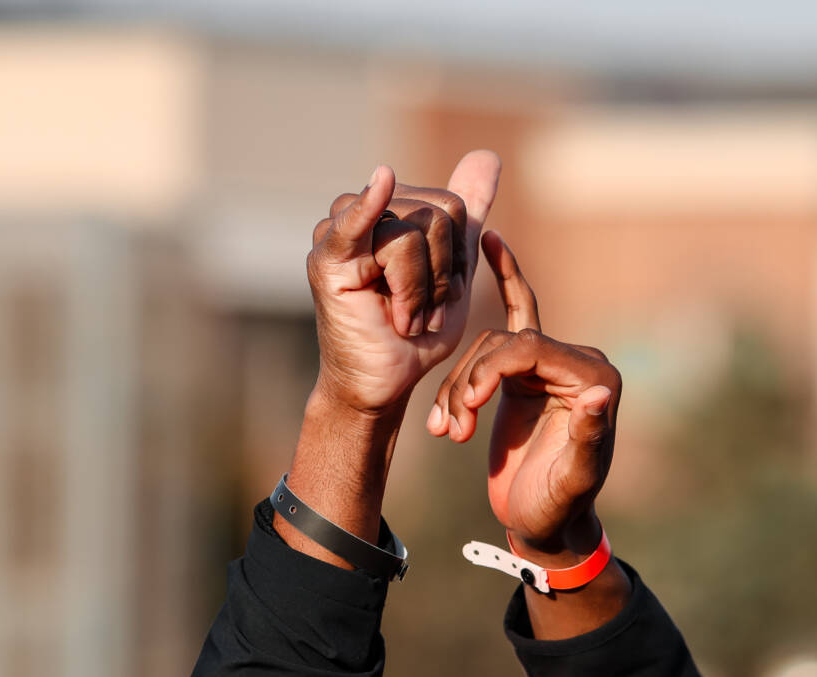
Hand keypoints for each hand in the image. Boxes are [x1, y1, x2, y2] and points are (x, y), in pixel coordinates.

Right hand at [306, 153, 500, 414]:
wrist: (384, 382)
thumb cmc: (415, 331)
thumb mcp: (451, 268)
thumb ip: (466, 213)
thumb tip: (488, 154)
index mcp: (389, 206)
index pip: (450, 206)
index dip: (458, 257)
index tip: (440, 296)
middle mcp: (361, 209)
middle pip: (436, 214)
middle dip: (440, 275)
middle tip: (419, 313)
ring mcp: (339, 229)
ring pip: (414, 232)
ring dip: (421, 291)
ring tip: (404, 318)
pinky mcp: (328, 258)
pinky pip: (357, 222)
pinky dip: (370, 204)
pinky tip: (382, 182)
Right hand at [428, 231, 621, 564]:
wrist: (546, 526)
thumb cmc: (560, 507)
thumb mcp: (573, 480)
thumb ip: (588, 437)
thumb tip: (599, 393)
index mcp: (595, 378)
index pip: (531, 347)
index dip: (490, 370)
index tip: (465, 409)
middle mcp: (577, 363)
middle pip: (505, 344)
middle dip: (470, 383)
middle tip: (450, 427)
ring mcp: (549, 365)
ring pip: (487, 352)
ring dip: (458, 391)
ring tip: (446, 432)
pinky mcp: (526, 374)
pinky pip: (514, 316)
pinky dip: (503, 279)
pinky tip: (486, 244)